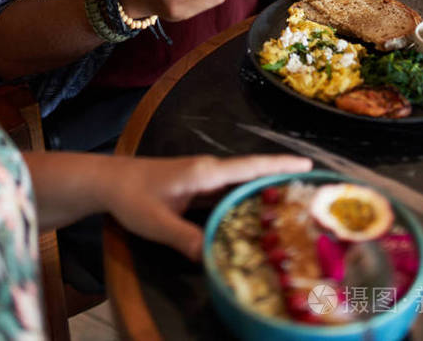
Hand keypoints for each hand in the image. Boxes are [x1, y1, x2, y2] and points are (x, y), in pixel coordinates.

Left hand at [103, 153, 313, 260]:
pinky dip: (246, 203)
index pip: (250, 167)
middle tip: (313, 195)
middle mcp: (210, 172)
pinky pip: (229, 195)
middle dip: (281, 180)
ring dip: (265, 192)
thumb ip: (184, 238)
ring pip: (241, 185)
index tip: (308, 164)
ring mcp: (204, 180)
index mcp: (206, 173)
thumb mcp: (157, 222)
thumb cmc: (132, 196)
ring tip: (295, 207)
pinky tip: (256, 219)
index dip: (279, 165)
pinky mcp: (197, 190)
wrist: (110, 182)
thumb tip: (213, 257)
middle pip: (252, 174)